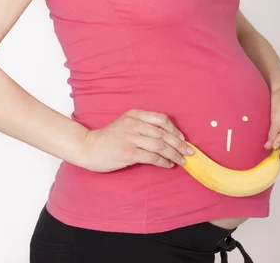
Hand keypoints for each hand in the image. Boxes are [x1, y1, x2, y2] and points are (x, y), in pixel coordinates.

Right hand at [77, 109, 193, 172]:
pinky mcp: (129, 152)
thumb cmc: (109, 137)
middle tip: (189, 152)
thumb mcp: (125, 123)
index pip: (161, 119)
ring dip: (174, 154)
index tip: (182, 138)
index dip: (174, 129)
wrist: (89, 147)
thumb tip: (166, 136)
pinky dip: (163, 161)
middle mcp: (134, 123)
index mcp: (134, 114)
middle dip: (179, 143)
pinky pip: (152, 157)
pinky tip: (168, 165)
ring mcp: (131, 137)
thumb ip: (142, 125)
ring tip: (181, 160)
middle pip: (164, 133)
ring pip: (160, 145)